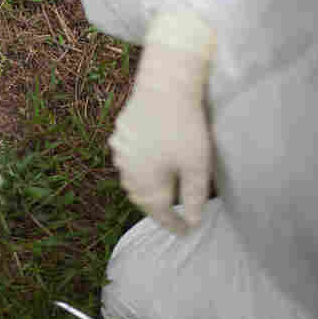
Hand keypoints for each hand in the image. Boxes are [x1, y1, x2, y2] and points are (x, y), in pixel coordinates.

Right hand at [109, 15, 214, 233]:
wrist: (164, 86)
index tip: (186, 232)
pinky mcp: (121, 132)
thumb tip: (194, 222)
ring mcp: (121, 151)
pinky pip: (128, 157)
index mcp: (146, 182)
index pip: (160, 212)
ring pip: (131, 177)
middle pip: (140, 197)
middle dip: (155, 208)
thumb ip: (194, 196)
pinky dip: (138, 166)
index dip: (174, 224)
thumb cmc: (184, 127)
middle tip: (170, 215)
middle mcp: (127, 170)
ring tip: (158, 191)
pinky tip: (147, 160)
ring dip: (144, 187)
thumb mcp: (197, 165)